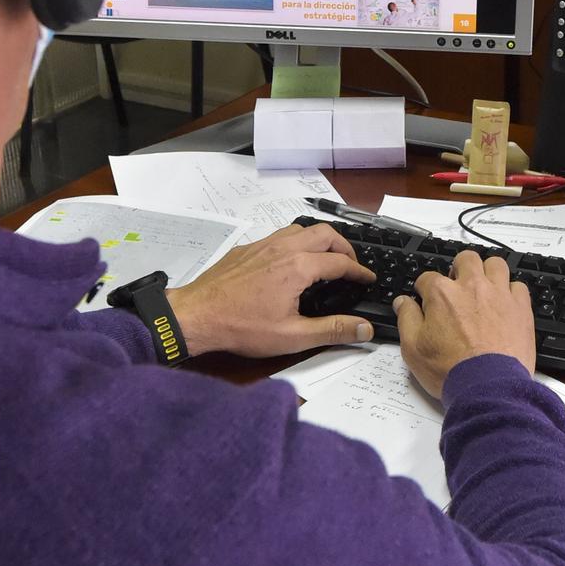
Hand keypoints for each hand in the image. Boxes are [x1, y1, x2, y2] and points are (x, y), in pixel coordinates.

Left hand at [167, 222, 376, 358]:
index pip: (340, 262)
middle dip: (343, 246)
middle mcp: (283, 248)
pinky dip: (295, 242)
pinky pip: (278, 235)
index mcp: (298, 267)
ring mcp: (263, 245)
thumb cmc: (241, 327)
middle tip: (350, 265)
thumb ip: (332, 330)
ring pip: (300, 229)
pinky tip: (290, 262)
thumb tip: (363, 328)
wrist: (197, 316)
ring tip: (325, 258)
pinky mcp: (247, 249)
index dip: (359, 271)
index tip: (367, 279)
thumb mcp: (292, 336)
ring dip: (319, 239)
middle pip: (325, 233)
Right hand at [392, 250, 535, 399]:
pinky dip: (511, 291)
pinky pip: (518, 285)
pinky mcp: (520, 307)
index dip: (424, 289)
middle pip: (465, 259)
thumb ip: (407, 319)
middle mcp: (471, 287)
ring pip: (495, 264)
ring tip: (483, 288)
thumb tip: (403, 302)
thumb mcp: (413, 349)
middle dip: (459, 269)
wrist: (488, 388)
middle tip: (457, 286)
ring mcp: (499, 294)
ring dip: (487, 272)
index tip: (426, 299)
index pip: (427, 278)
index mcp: (442, 294)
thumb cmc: (451, 371)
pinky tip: (505, 304)